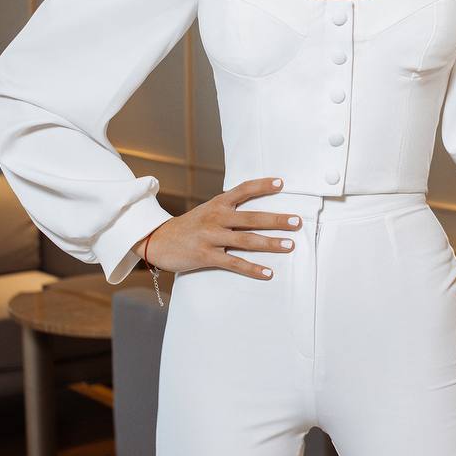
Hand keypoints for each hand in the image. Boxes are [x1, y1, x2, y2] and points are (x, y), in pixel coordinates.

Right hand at [135, 176, 301, 281]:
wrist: (158, 241)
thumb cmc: (190, 226)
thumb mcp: (208, 210)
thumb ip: (229, 208)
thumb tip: (257, 208)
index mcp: (218, 204)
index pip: (243, 190)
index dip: (262, 185)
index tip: (281, 183)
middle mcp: (216, 218)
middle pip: (251, 217)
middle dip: (276, 220)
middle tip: (297, 222)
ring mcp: (211, 237)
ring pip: (246, 240)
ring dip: (270, 243)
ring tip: (289, 245)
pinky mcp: (206, 256)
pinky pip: (233, 263)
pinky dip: (252, 268)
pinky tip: (267, 272)